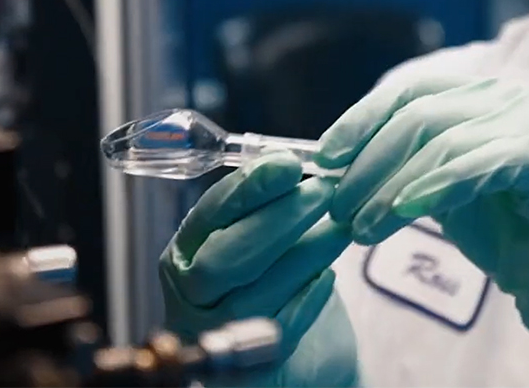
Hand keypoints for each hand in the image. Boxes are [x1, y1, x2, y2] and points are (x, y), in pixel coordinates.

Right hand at [159, 152, 359, 386]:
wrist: (305, 357)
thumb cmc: (282, 287)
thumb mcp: (269, 241)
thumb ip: (273, 206)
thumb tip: (296, 161)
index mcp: (188, 252)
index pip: (210, 214)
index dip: (247, 187)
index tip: (287, 164)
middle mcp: (192, 295)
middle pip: (222, 259)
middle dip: (276, 220)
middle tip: (323, 192)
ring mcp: (217, 334)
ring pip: (252, 295)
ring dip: (303, 254)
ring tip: (340, 228)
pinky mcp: (250, 371)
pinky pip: (279, 332)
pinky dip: (306, 300)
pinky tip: (329, 277)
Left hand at [317, 75, 528, 387]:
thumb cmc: (509, 238)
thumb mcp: (445, 191)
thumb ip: (407, 165)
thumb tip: (336, 159)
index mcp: (492, 97)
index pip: (416, 91)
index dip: (364, 119)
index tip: (325, 156)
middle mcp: (521, 100)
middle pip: (425, 113)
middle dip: (371, 160)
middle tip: (339, 205)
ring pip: (448, 139)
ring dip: (393, 184)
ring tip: (362, 225)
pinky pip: (489, 164)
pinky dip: (439, 185)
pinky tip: (404, 211)